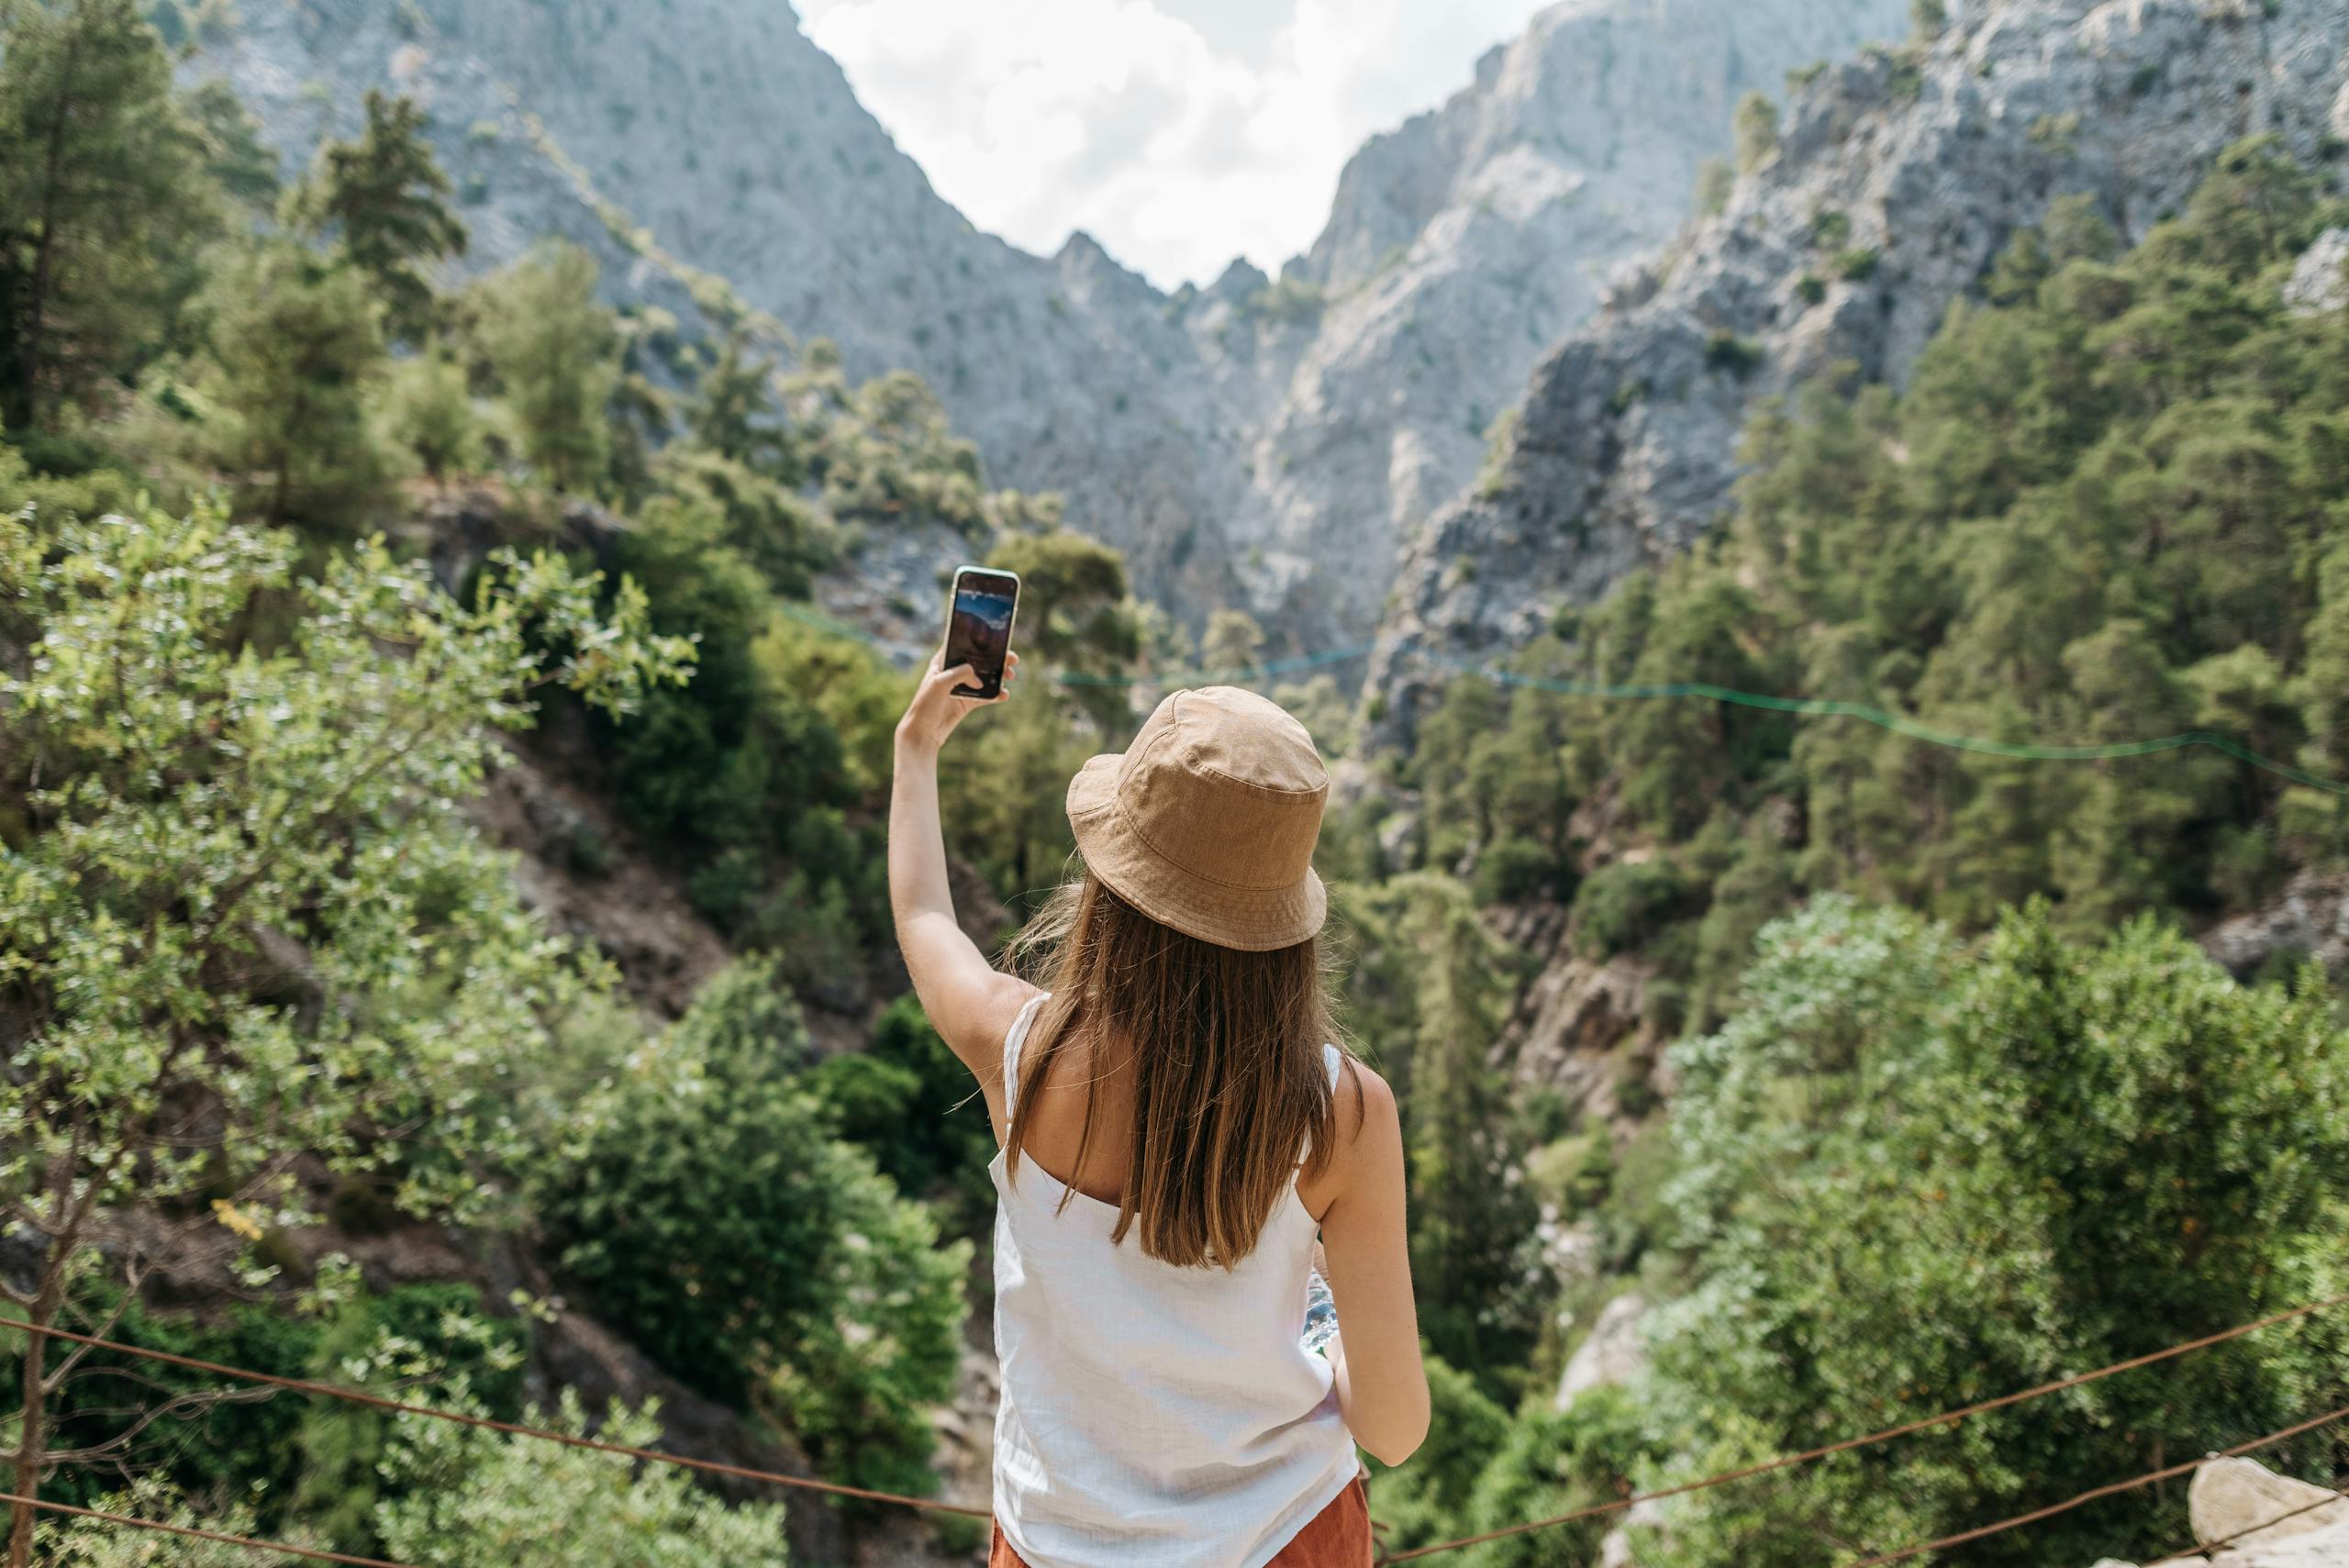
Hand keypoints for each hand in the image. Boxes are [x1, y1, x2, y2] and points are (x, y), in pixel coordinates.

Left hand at [897, 650, 1017, 753]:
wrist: (923, 732)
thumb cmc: (925, 704)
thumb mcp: (940, 683)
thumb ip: (960, 673)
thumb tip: (979, 677)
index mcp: (943, 662)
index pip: (963, 646)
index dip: (980, 642)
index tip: (997, 641)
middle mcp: (954, 672)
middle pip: (979, 661)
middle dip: (997, 659)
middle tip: (1011, 660)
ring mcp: (962, 687)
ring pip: (985, 677)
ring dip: (999, 676)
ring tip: (1010, 676)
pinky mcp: (967, 702)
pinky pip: (986, 696)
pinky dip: (996, 695)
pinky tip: (1004, 695)